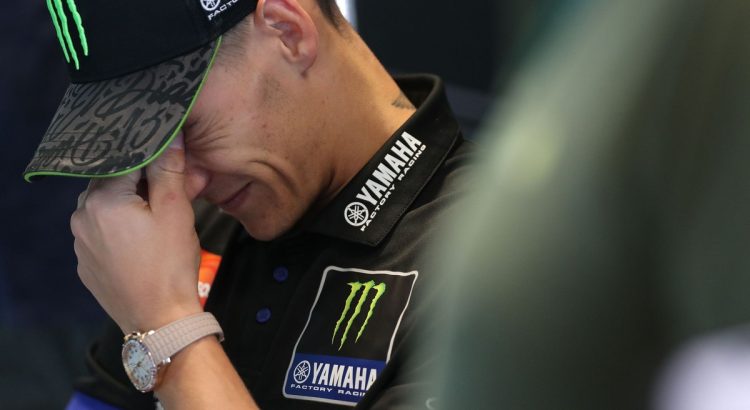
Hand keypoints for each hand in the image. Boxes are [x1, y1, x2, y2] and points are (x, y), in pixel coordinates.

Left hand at [71, 134, 202, 332]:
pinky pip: (99, 232)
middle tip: (166, 190)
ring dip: (125, 204)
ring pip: (103, 207)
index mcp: (102, 199)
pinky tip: (141, 242)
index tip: (167, 158)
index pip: (125, 160)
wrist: (160, 319)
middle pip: (111, 182)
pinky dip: (118, 228)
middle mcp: (81, 216)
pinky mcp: (85, 263)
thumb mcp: (176, 211)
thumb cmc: (171, 263)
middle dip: (137, 181)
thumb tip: (169, 134)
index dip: (149, 155)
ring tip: (155, 218)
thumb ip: (168, 169)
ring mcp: (79, 242)